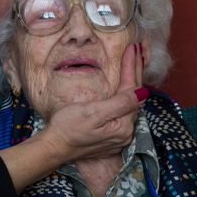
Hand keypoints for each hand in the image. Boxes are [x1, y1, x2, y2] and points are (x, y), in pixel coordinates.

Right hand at [41, 43, 144, 161]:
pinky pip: (123, 111)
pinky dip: (126, 95)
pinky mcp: (111, 136)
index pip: (132, 91)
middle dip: (136, 72)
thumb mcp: (92, 112)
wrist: (54, 147)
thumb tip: (143, 93)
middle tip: (138, 50)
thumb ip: (119, 104)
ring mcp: (119, 135)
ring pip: (130, 103)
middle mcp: (125, 132)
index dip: (132, 68)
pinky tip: (126, 87)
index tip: (133, 49)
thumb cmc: (67, 128)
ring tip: (136, 64)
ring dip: (133, 82)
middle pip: (134, 96)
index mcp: (122, 125)